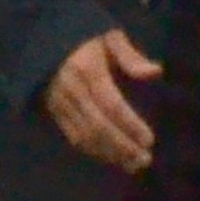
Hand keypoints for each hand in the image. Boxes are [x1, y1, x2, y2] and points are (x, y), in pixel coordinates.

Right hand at [44, 29, 162, 173]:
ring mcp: (60, 103)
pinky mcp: (54, 112)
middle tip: (145, 159)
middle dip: (122, 146)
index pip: (112, 104)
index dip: (130, 124)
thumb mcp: (110, 37)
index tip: (149, 140)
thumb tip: (156, 72)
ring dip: (110, 153)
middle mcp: (72, 89)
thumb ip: (131, 56)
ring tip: (133, 164)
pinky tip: (112, 157)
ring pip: (85, 136)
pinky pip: (73, 137)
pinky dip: (93, 151)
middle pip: (98, 125)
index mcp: (88, 70)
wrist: (44, 36)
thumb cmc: (85, 37)